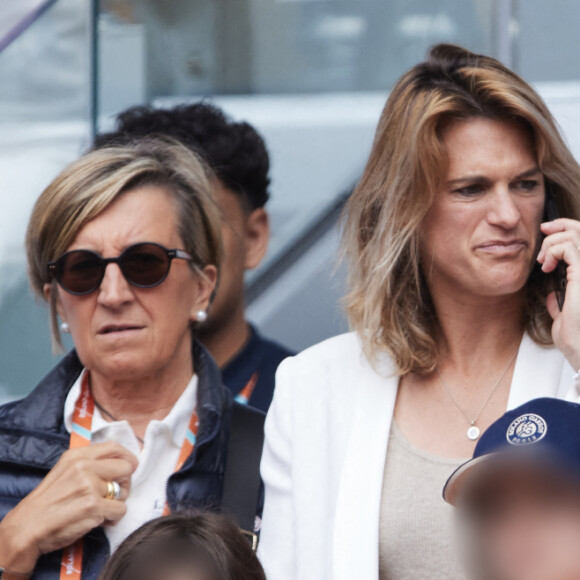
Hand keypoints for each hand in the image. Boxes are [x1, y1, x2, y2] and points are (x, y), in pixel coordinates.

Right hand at [0, 441, 137, 572]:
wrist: (27, 527)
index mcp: (77, 456)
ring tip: (100, 510)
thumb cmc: (48, 501)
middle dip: (125, 483)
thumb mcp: (65, 470)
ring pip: (123, 493)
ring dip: (116, 504)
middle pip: (126, 468)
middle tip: (113, 495)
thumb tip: (120, 460)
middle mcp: (83, 467)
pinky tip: (99, 520)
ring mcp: (88, 486)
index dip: (127, 458)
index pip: (114, 448)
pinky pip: (120, 510)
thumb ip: (90, 462)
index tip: (130, 468)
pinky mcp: (92, 506)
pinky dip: (113, 518)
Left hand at [538, 218, 579, 369]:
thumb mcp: (564, 318)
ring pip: (575, 236)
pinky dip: (554, 250)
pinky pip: (569, 248)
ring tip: (543, 261)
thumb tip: (553, 297)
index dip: (567, 231)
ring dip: (553, 242)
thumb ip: (560, 304)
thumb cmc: (577, 341)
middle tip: (543, 229)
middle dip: (561, 224)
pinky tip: (546, 265)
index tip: (547, 232)